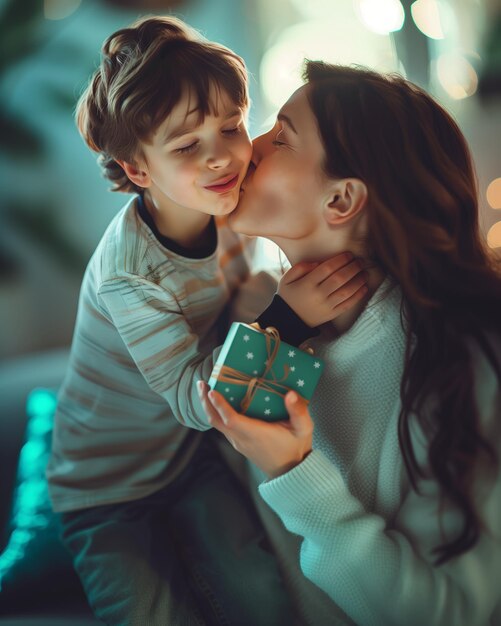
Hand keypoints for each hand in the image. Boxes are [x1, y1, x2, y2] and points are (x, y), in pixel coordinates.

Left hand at [197, 382, 313, 478]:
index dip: (220, 405)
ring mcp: (238, 441)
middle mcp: (242, 438)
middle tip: (201, 383)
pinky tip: (217, 400)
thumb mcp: (303, 429)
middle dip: (206, 402)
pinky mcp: (238, 442)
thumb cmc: (295, 448)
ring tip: (205, 387)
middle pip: (216, 421)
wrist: (290, 471)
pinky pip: (222, 426)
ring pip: (216, 424)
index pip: (231, 420)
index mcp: (255, 434)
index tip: (212, 390)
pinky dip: (216, 412)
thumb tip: (290, 394)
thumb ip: (298, 412)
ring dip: (209, 406)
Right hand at [278, 252, 367, 326]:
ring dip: (358, 281)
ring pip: (346, 292)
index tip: (349, 255)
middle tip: (360, 261)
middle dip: (353, 268)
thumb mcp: (287, 279)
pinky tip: (364, 288)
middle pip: (339, 279)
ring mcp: (326, 306)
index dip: (340, 260)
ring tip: (365, 273)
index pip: (327, 268)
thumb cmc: (288, 297)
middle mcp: (318, 295)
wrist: (288, 321)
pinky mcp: (331, 315)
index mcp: (307, 284)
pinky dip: (358, 296)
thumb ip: (300, 268)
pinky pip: (347, 304)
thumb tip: (318, 263)